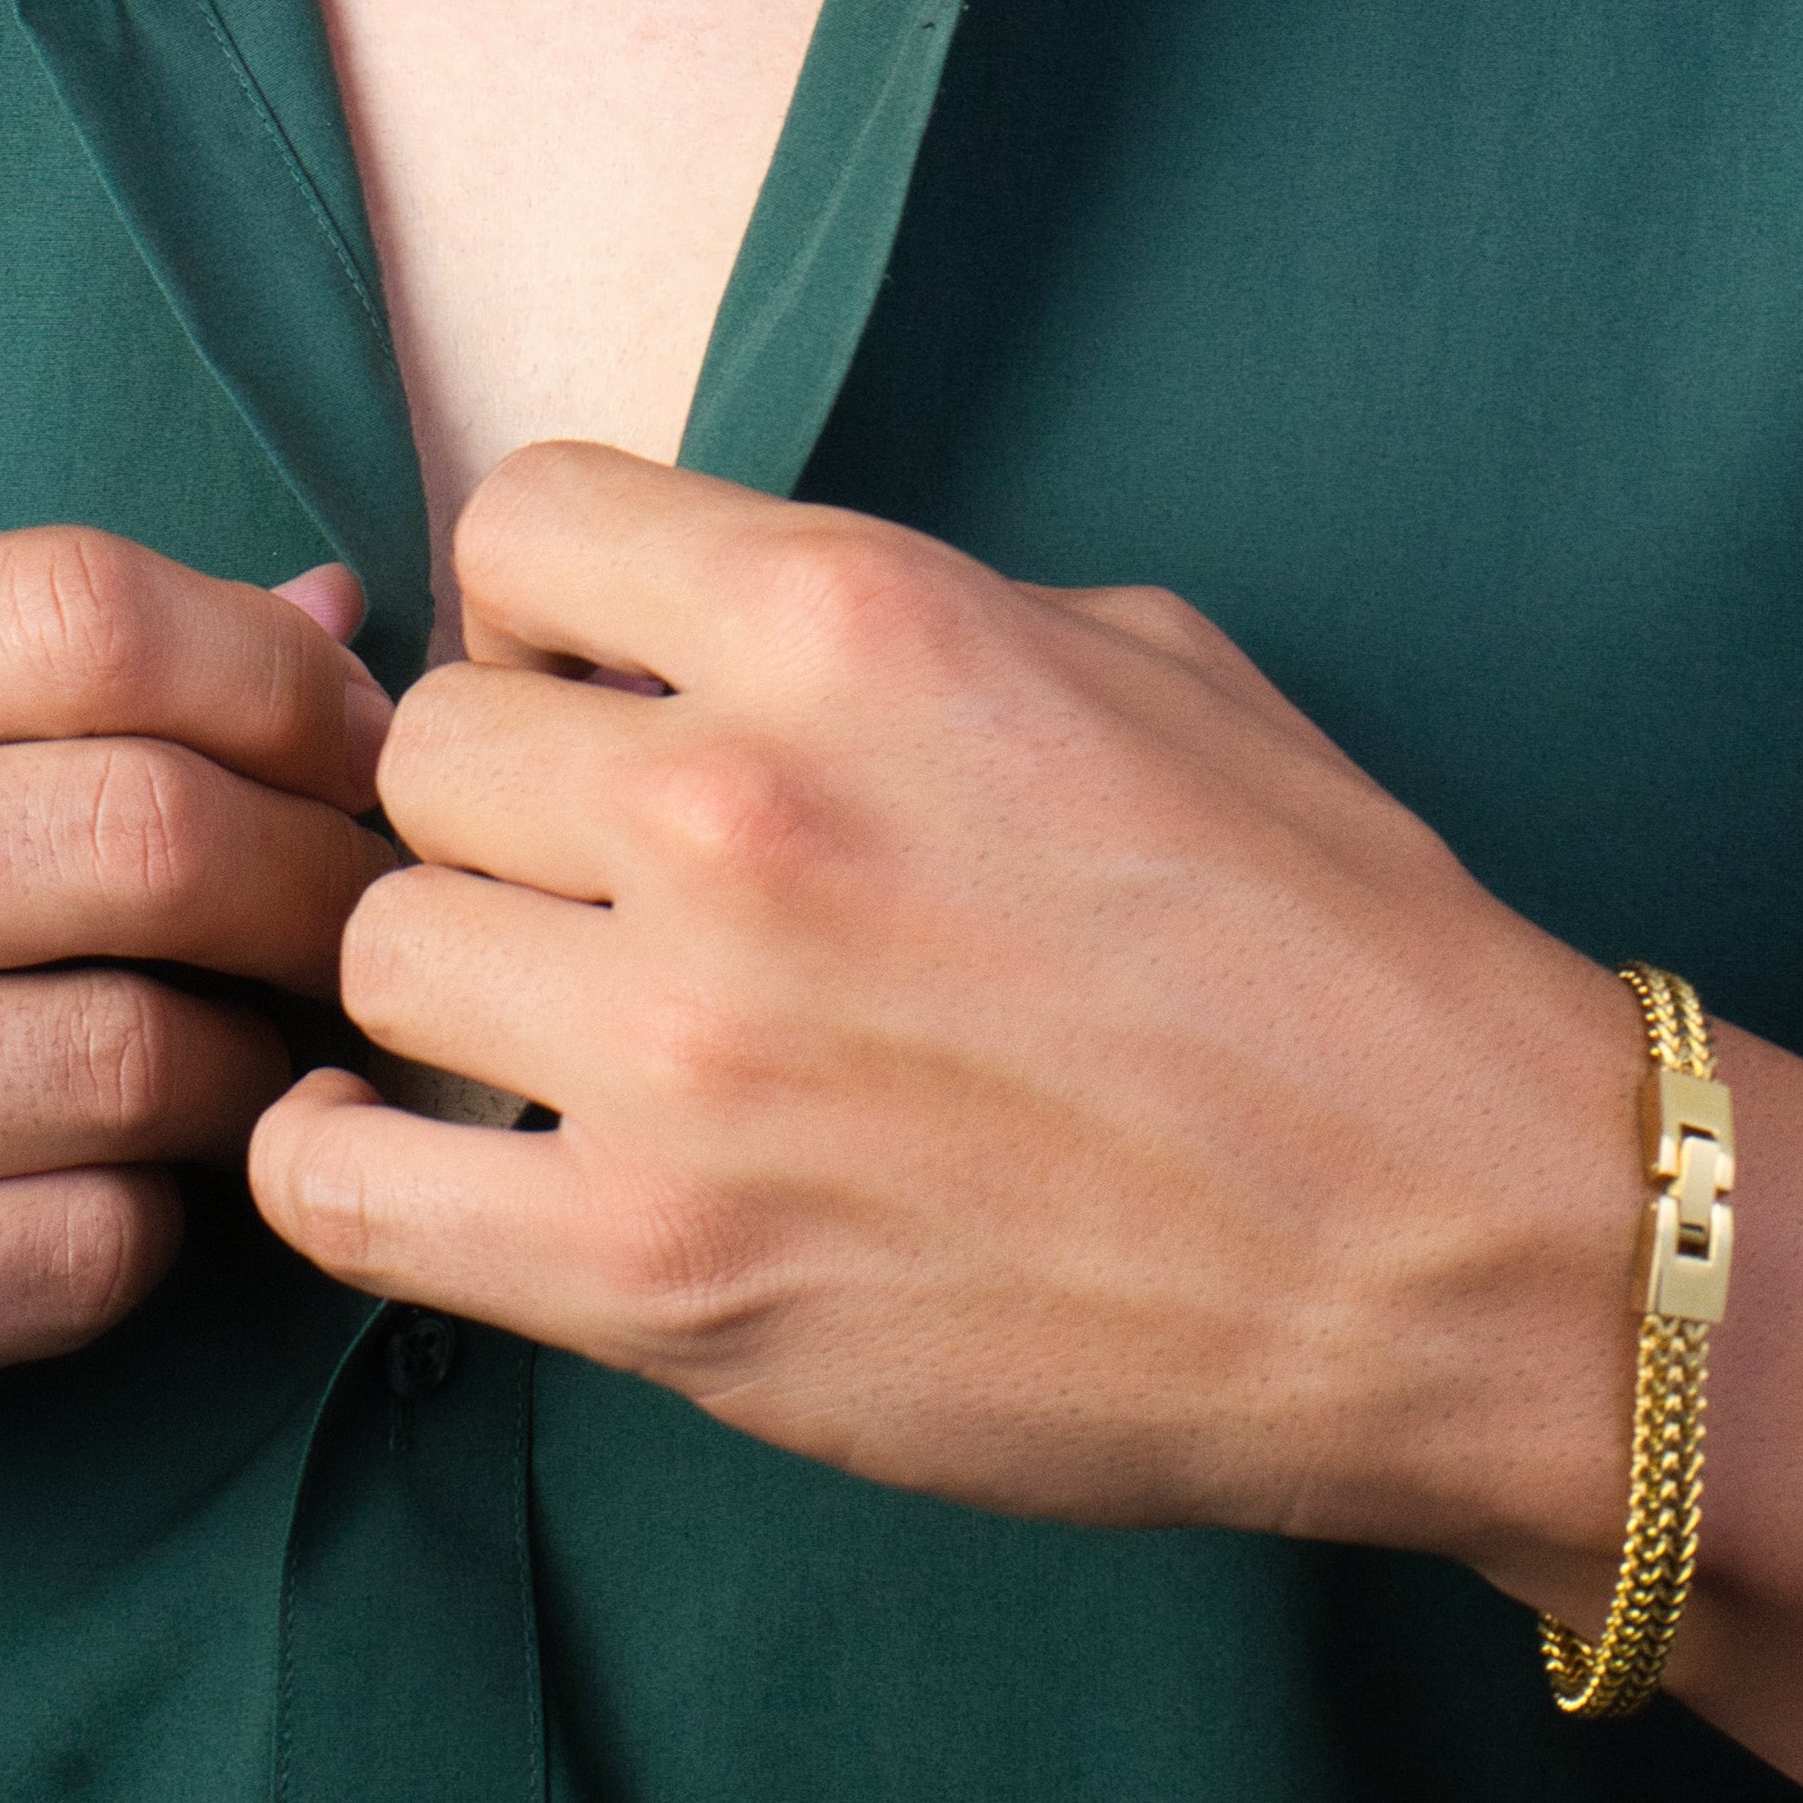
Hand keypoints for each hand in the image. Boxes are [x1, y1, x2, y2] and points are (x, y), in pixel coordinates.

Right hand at [0, 534, 391, 1519]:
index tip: (360, 740)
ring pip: (141, 1056)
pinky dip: (151, 1227)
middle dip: (319, 873)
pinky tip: (121, 1193)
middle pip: (147, 829)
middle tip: (372, 914)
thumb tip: (328, 611)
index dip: (282, 678)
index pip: (85, 612)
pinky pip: (81, 1253)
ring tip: (257, 1057)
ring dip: (255, 1066)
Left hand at [247, 450, 1633, 1577]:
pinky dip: (342, 1163)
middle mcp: (733, 812)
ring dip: (458, 979)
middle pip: (426, 746)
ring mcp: (681, 1053)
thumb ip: (880, 612)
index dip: (550, 609)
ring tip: (566, 1022)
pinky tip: (419, 1145)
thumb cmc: (1321, 939)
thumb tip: (691, 621)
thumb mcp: (1128, 652)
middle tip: (603, 880)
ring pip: (376, 946)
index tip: (604, 685)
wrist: (1464, 1240)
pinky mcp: (657, 1275)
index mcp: (841, 623)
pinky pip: (339, 1189)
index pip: (512, 527)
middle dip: (506, 801)